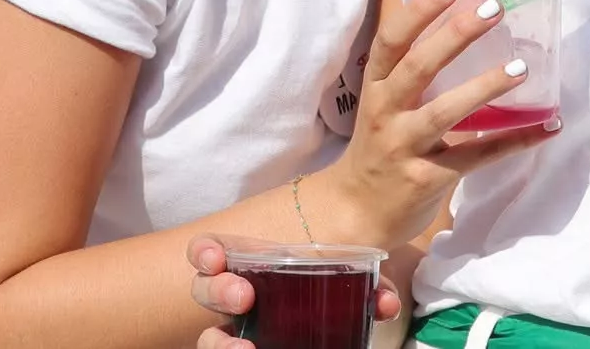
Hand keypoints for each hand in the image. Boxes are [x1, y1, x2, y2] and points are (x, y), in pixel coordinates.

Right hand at [188, 236, 402, 348]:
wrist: (338, 309)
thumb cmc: (334, 282)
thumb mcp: (352, 278)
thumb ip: (368, 286)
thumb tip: (385, 302)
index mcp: (253, 263)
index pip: (210, 251)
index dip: (204, 252)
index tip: (216, 259)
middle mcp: (238, 295)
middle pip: (205, 290)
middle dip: (217, 291)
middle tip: (245, 298)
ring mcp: (240, 328)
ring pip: (209, 334)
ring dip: (218, 342)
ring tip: (244, 348)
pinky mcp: (249, 345)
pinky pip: (226, 348)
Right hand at [322, 0, 556, 247]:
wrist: (353, 214)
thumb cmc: (378, 148)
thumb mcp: (384, 105)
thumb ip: (414, 75)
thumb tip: (467, 29)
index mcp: (376, 88)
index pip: (392, 41)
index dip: (419, 11)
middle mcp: (386, 113)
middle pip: (418, 67)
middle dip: (456, 35)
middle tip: (493, 9)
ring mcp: (405, 147)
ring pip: (445, 111)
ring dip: (485, 86)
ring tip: (521, 66)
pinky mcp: (427, 179)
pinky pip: (477, 156)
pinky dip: (515, 140)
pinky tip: (547, 127)